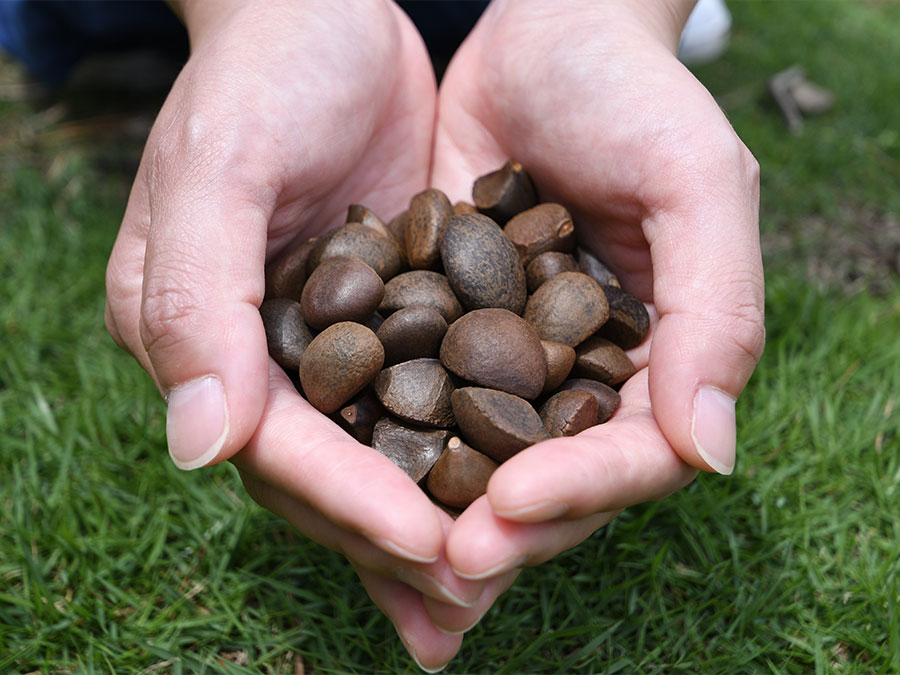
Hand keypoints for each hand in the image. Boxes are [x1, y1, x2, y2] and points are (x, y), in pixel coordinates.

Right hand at [104, 0, 478, 666]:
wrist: (325, 14)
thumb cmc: (268, 72)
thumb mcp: (219, 165)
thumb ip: (194, 300)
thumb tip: (200, 447)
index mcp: (197, 333)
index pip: (279, 447)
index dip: (354, 503)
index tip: (437, 549)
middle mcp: (255, 355)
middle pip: (329, 473)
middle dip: (398, 539)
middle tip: (473, 598)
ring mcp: (324, 345)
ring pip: (378, 458)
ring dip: (432, 524)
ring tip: (492, 586)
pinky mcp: (388, 322)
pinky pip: (420, 409)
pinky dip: (457, 462)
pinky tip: (505, 501)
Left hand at [429, 0, 764, 627]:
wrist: (544, 37)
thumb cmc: (631, 94)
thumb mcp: (696, 182)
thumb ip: (718, 313)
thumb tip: (713, 454)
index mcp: (662, 358)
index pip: (635, 455)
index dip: (579, 490)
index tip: (507, 509)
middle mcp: (588, 374)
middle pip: (554, 481)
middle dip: (501, 529)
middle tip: (438, 568)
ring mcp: (513, 361)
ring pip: (482, 464)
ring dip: (438, 516)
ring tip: (389, 556)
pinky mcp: (445, 334)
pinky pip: (419, 406)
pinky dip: (390, 449)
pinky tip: (343, 483)